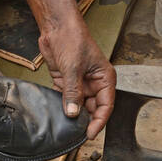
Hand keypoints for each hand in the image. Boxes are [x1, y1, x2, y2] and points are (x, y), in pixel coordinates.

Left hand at [38, 19, 115, 139]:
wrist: (55, 27)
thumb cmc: (72, 39)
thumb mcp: (73, 67)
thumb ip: (73, 92)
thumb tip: (73, 113)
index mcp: (104, 78)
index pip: (106, 106)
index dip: (99, 121)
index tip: (90, 133)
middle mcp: (94, 83)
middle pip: (93, 109)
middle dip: (85, 121)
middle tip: (76, 133)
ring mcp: (80, 84)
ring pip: (79, 106)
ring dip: (73, 115)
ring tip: (66, 126)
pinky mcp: (66, 83)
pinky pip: (66, 100)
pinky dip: (62, 107)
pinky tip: (58, 114)